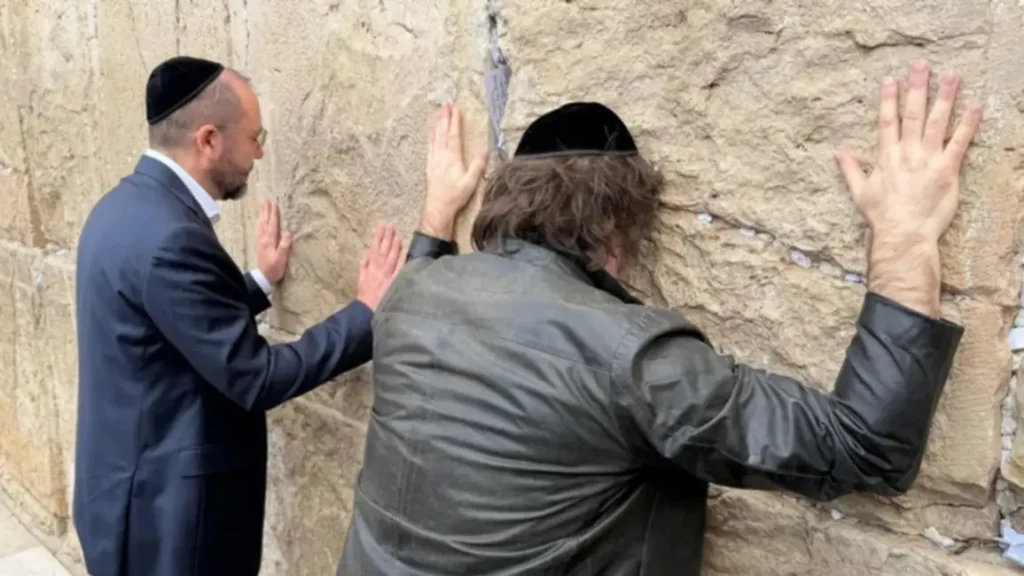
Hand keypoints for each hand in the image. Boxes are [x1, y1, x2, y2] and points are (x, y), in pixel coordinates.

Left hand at [256, 200, 293, 283]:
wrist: (263, 277)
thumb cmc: (274, 269)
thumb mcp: (281, 259)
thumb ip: (284, 245)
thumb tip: (288, 231)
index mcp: (269, 240)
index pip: (272, 224)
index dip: (274, 213)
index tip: (275, 203)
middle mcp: (263, 238)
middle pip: (265, 221)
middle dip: (266, 210)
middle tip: (266, 199)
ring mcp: (260, 241)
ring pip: (260, 224)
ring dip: (262, 214)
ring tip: (262, 206)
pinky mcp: (259, 244)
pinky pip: (259, 229)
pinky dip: (259, 222)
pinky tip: (260, 220)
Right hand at [356, 224, 403, 310]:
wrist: (368, 309)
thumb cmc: (364, 295)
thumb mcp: (361, 279)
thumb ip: (364, 266)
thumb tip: (367, 254)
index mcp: (370, 267)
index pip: (375, 247)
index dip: (378, 236)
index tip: (381, 227)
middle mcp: (379, 268)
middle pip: (384, 249)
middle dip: (387, 236)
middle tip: (391, 225)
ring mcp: (387, 274)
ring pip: (392, 256)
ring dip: (395, 244)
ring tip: (397, 234)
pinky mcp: (394, 281)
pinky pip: (399, 268)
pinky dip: (401, 259)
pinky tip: (404, 251)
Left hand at [421, 102, 487, 239]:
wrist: (438, 207)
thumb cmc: (455, 196)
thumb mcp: (471, 183)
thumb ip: (478, 166)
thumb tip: (485, 150)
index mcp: (453, 158)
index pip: (454, 135)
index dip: (456, 121)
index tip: (457, 109)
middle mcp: (442, 156)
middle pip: (444, 132)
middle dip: (445, 117)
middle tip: (446, 103)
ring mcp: (434, 159)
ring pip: (435, 136)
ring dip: (438, 123)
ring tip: (438, 112)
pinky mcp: (430, 164)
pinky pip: (430, 145)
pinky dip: (431, 135)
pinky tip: (431, 130)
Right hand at [835, 61, 982, 243]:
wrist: (903, 234)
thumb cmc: (881, 216)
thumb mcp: (860, 192)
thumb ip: (850, 169)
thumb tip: (837, 153)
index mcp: (886, 156)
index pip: (887, 121)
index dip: (889, 99)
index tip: (891, 79)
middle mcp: (907, 153)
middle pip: (913, 114)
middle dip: (918, 88)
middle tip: (923, 65)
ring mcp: (928, 159)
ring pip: (937, 122)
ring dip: (945, 97)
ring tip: (952, 76)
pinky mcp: (948, 170)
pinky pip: (960, 142)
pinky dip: (968, 123)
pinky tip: (975, 106)